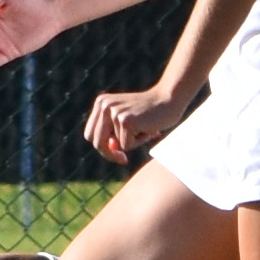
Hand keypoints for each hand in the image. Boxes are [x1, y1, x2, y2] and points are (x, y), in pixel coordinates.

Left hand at [83, 80, 200, 161]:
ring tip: (144, 130)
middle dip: (110, 154)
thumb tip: (111, 148)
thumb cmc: (150, 113)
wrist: (169, 99)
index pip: (90, 134)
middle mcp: (104, 105)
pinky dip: (138, 142)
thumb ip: (114, 136)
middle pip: (97, 142)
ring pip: (113, 146)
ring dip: (130, 144)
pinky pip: (126, 145)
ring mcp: (113, 112)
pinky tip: (148, 129)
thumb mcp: (127, 125)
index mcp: (101, 103)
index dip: (102, 147)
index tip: (116, 153)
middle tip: (123, 160)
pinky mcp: (125, 120)